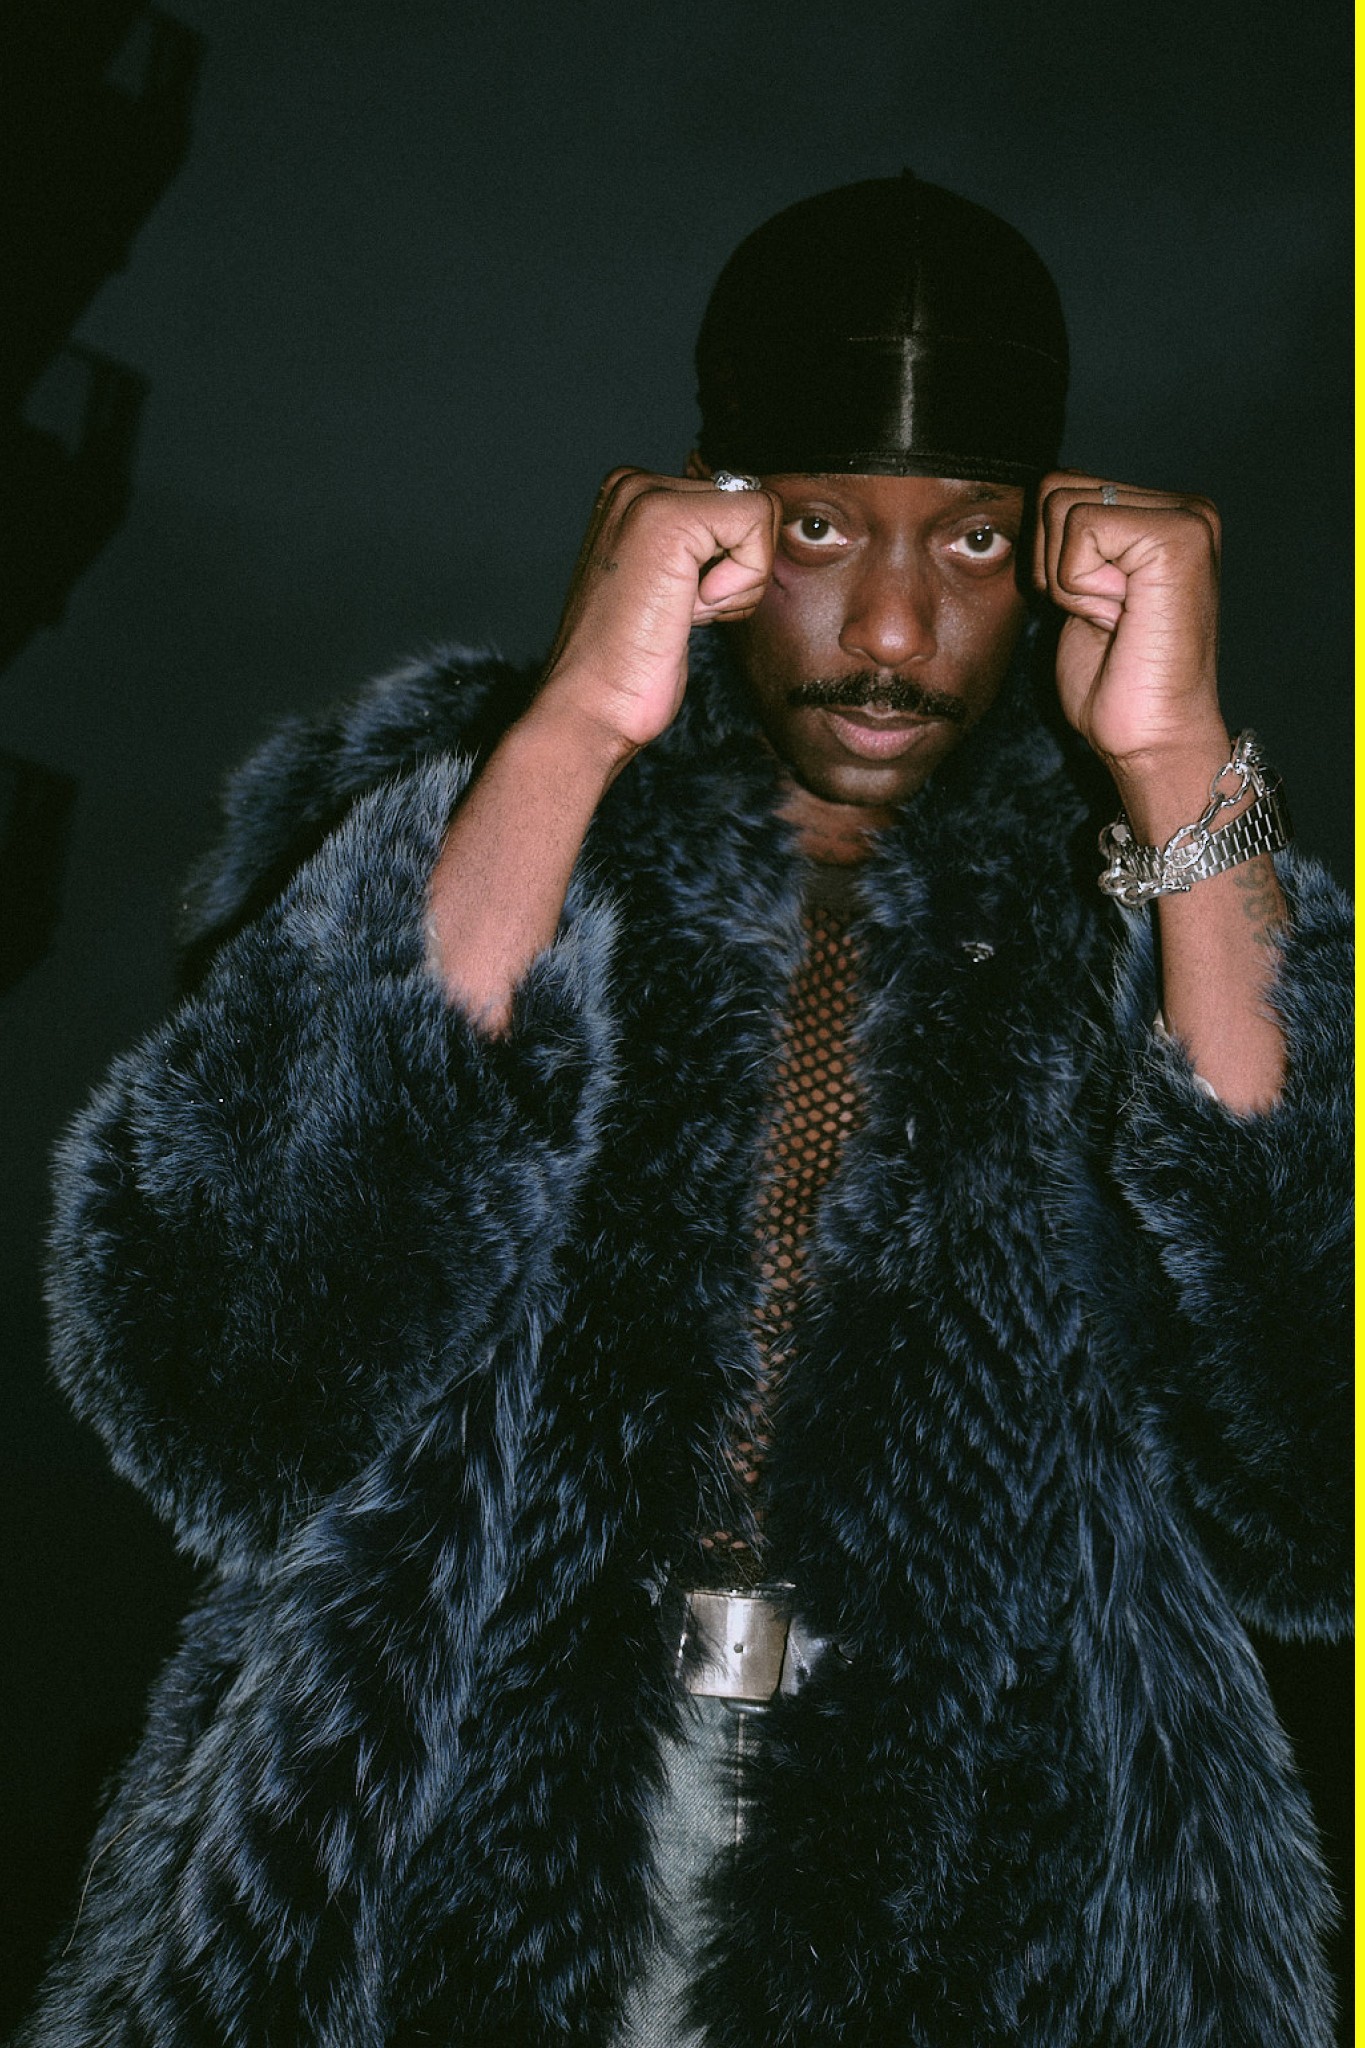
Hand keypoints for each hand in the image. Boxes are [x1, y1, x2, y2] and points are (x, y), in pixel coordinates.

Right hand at [536, 468, 779, 762]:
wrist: (591, 706)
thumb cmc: (630, 665)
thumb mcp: (674, 587)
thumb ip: (709, 548)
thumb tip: (767, 529)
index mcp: (634, 496)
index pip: (738, 505)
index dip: (733, 568)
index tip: (678, 604)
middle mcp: (635, 484)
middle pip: (754, 508)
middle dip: (738, 574)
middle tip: (678, 611)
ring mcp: (647, 495)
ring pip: (761, 515)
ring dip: (737, 585)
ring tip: (675, 612)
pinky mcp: (668, 519)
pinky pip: (758, 525)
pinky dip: (741, 582)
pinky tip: (688, 609)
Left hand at [1033, 470, 1224, 773]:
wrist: (1149, 736)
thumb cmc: (1114, 682)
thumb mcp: (1078, 592)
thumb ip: (1070, 541)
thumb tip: (1037, 494)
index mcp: (1163, 515)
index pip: (1060, 487)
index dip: (1049, 558)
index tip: (1095, 610)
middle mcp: (1184, 507)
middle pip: (1056, 487)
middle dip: (1053, 563)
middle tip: (1102, 615)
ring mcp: (1187, 517)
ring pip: (1062, 504)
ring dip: (1067, 578)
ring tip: (1113, 617)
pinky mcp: (1179, 535)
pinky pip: (1079, 528)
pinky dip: (1078, 584)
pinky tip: (1117, 616)